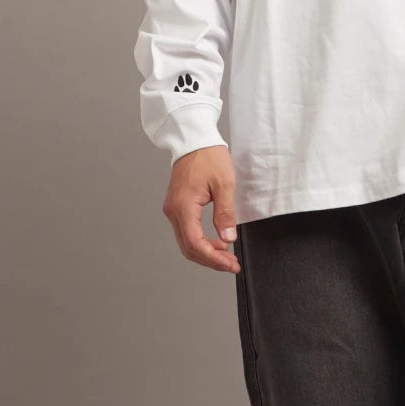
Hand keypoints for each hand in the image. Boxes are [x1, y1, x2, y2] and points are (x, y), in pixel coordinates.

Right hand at [163, 145, 240, 272]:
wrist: (194, 141)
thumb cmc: (208, 156)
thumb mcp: (224, 184)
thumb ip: (225, 214)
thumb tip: (228, 238)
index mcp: (183, 206)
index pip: (195, 243)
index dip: (213, 258)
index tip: (229, 264)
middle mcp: (173, 211)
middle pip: (188, 247)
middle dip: (210, 260)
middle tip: (231, 265)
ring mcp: (173, 210)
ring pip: (186, 242)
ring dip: (206, 252)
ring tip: (227, 255)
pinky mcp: (177, 207)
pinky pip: (186, 232)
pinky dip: (201, 241)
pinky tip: (217, 242)